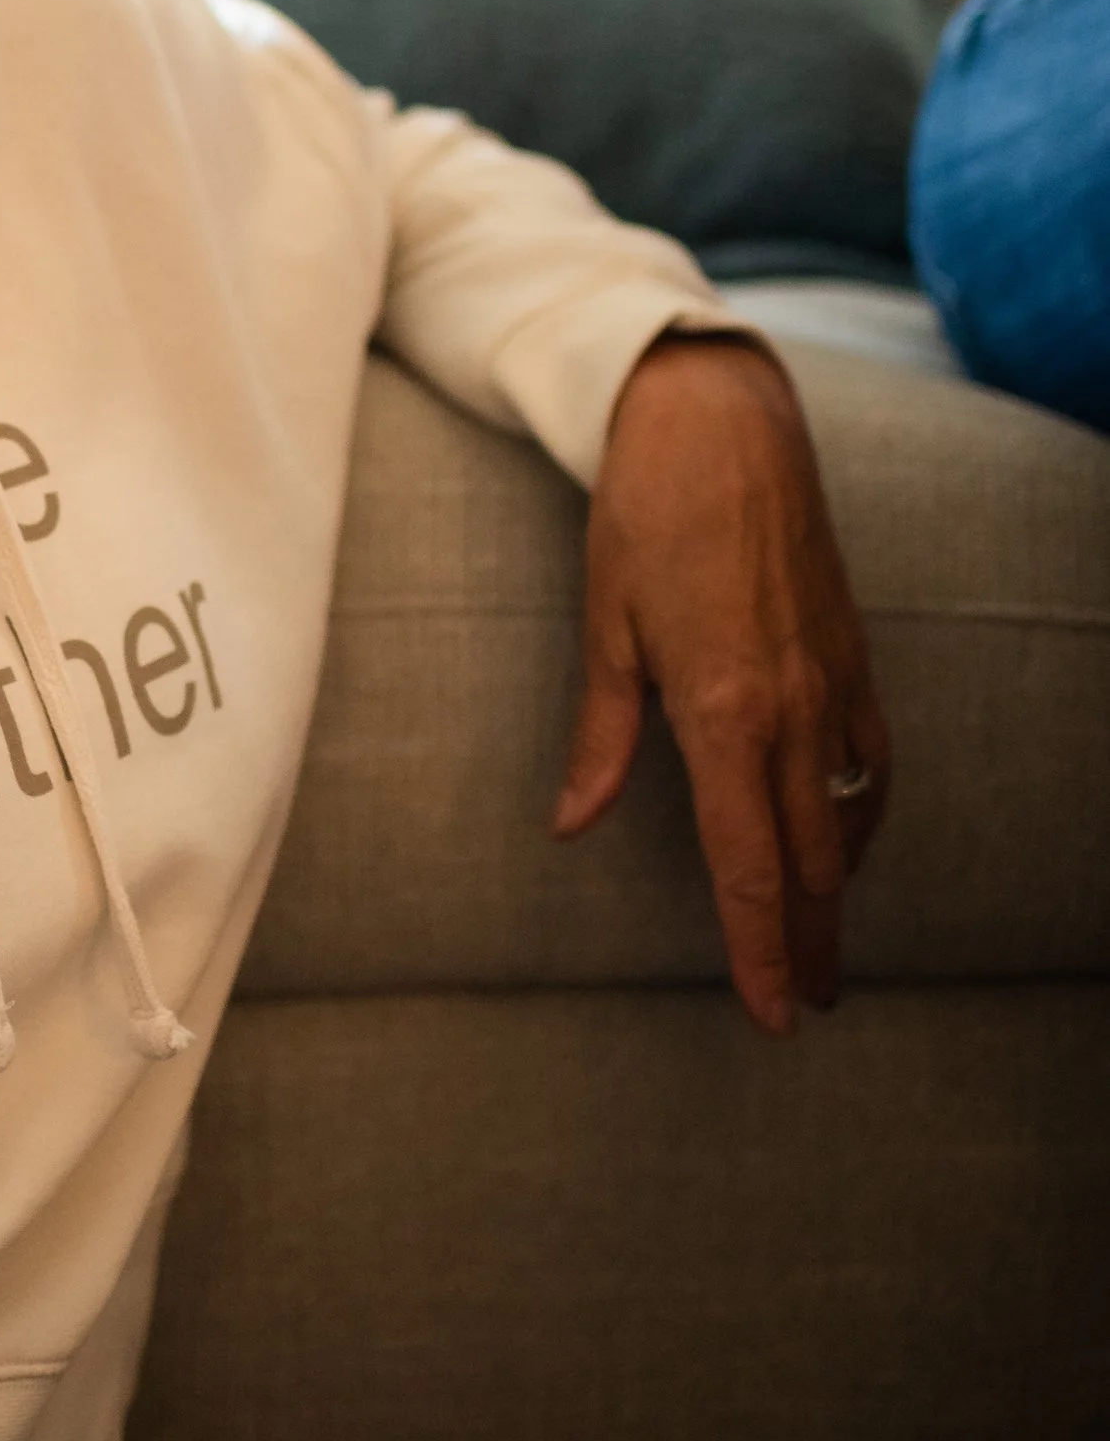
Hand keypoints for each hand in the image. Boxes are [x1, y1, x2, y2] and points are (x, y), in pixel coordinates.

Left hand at [554, 332, 889, 1032]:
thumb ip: (601, 736)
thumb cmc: (646, 517)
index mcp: (722, 711)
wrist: (722, 426)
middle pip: (810, 861)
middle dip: (807, 943)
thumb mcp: (604, 626)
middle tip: (803, 1007)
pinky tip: (842, 841)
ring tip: (820, 944)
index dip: (759, 949)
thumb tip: (570, 824)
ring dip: (837, 889)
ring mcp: (833, 682)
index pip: (747, 863)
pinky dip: (860, 815)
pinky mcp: (854, 655)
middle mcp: (792, 708)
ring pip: (848, 819)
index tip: (771, 1014)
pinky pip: (871, 762)